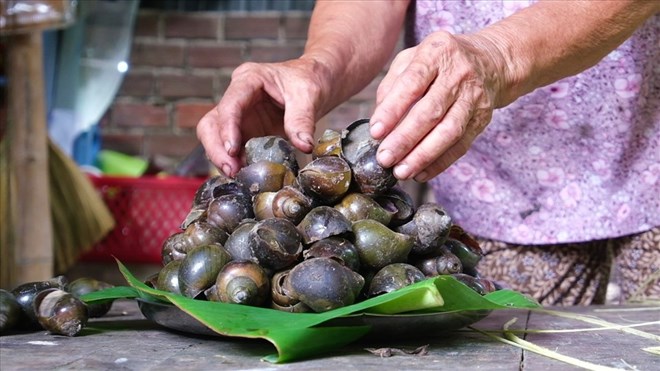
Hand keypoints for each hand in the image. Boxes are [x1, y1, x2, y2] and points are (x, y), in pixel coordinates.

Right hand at [196, 58, 327, 176]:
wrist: (317, 82)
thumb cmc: (309, 79)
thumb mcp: (309, 95)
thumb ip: (303, 120)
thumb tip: (304, 146)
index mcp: (249, 79)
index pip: (229, 104)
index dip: (227, 128)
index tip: (233, 150)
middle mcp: (238, 97)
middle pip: (211, 124)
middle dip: (217, 148)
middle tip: (232, 170)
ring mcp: (240, 116)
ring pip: (215, 139)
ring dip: (223, 159)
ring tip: (238, 175)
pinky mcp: (247, 133)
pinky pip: (233, 150)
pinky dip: (236, 163)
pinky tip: (246, 173)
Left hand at [369, 30, 505, 181]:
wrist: (491, 61)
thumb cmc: (440, 62)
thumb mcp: (413, 58)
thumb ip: (392, 84)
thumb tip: (378, 119)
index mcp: (436, 53)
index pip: (412, 83)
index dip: (393, 109)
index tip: (376, 131)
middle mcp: (459, 73)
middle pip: (430, 111)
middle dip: (404, 139)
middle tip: (384, 158)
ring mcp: (474, 97)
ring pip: (448, 132)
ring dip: (422, 156)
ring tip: (401, 171)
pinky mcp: (482, 118)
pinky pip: (461, 145)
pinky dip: (440, 163)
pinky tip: (421, 173)